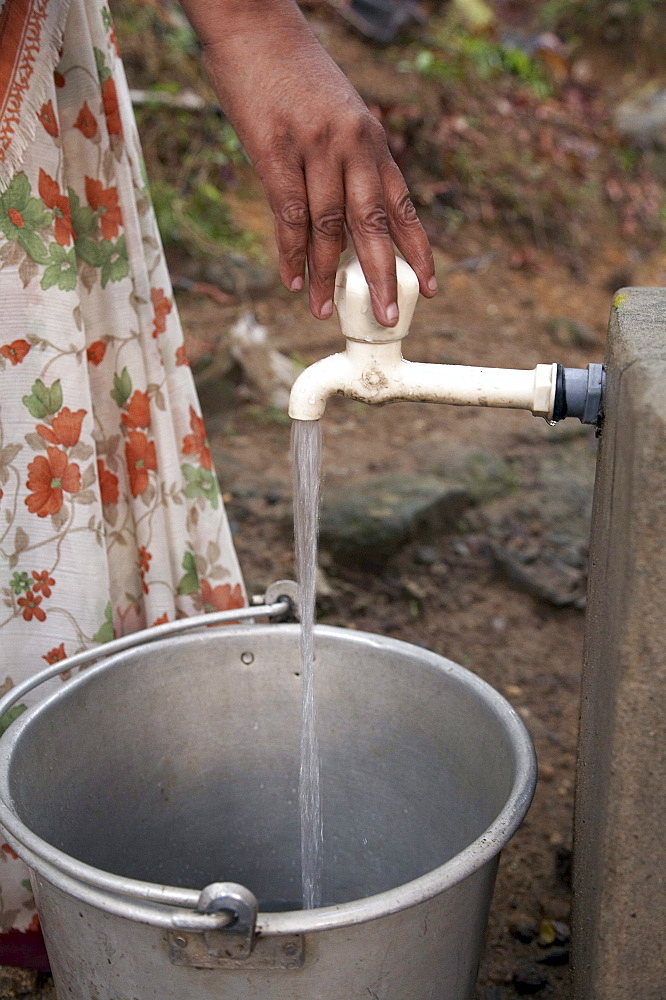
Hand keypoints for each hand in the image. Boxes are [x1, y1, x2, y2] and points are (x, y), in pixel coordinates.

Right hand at [179, 0, 436, 325]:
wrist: (256, 25)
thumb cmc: (295, 75)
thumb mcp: (339, 115)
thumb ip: (349, 164)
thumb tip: (347, 220)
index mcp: (373, 141)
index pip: (403, 206)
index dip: (418, 251)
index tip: (431, 288)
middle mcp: (353, 146)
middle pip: (374, 225)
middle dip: (383, 276)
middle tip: (385, 317)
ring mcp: (316, 148)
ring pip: (329, 228)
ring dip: (326, 276)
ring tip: (325, 311)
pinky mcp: (276, 151)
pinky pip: (289, 215)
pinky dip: (291, 253)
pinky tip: (294, 281)